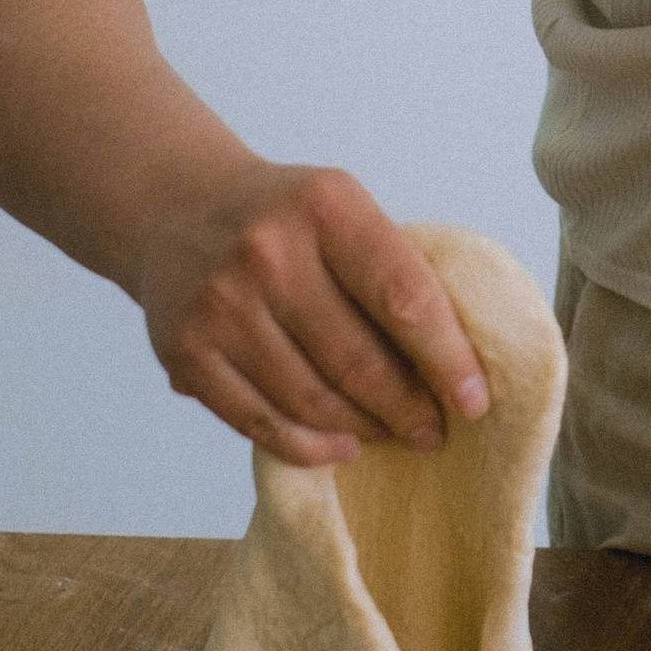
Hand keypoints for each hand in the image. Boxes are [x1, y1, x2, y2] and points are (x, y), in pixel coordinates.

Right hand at [131, 157, 494, 467]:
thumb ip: (389, 268)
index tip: (475, 401)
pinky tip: (341, 445)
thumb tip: (453, 365)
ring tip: (391, 434)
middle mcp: (268, 252)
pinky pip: (261, 422)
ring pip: (312, 400)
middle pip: (358, 360)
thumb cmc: (285, 217)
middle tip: (434, 430)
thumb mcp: (341, 207)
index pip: (403, 296)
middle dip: (408, 408)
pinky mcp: (186, 352)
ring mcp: (221, 305)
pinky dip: (310, 446)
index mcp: (326, 205)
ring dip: (363, 429)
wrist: (176, 208)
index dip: (446, 359)